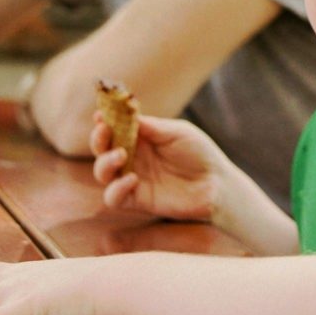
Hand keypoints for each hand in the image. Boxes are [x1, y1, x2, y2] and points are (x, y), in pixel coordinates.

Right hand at [91, 115, 224, 221]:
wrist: (217, 184)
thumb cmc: (200, 154)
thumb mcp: (178, 132)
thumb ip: (152, 127)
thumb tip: (126, 115)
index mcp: (141, 138)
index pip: (114, 128)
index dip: (104, 121)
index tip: (100, 114)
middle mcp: (133, 158)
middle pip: (102, 149)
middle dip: (98, 139)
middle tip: (105, 131)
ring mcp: (133, 179)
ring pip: (102, 173)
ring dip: (105, 163)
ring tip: (121, 155)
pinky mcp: (137, 200)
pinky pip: (113, 198)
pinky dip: (116, 188)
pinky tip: (132, 179)